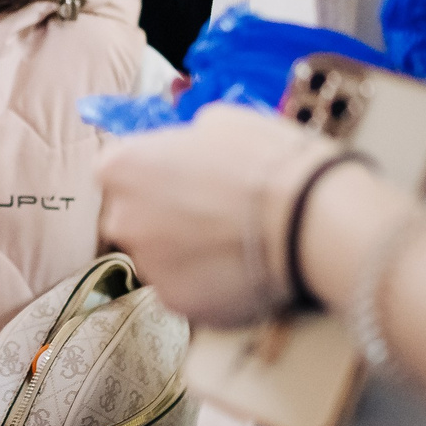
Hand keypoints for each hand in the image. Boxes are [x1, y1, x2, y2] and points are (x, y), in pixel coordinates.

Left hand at [97, 103, 343, 327]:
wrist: (306, 218)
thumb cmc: (264, 159)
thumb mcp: (218, 122)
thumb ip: (184, 140)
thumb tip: (187, 150)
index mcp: (121, 167)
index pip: (119, 173)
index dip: (154, 176)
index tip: (183, 179)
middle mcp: (121, 219)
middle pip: (133, 219)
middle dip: (163, 218)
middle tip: (210, 213)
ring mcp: (147, 265)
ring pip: (160, 259)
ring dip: (185, 254)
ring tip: (233, 243)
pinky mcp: (175, 303)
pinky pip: (186, 290)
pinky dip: (207, 284)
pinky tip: (241, 269)